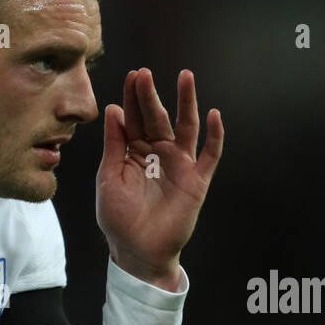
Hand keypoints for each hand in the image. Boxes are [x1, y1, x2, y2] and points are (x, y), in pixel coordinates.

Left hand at [96, 68, 223, 287]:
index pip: (134, 118)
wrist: (138, 251)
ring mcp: (179, 163)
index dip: (133, 98)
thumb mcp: (109, 178)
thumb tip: (114, 109)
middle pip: (157, 117)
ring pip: (186, 126)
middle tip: (145, 74)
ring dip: (187, 102)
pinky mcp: (197, 179)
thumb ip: (113, 145)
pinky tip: (214, 115)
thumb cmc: (119, 218)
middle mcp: (158, 152)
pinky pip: (210, 153)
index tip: (132, 76)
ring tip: (185, 76)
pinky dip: (214, 135)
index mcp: (134, 151)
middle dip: (151, 96)